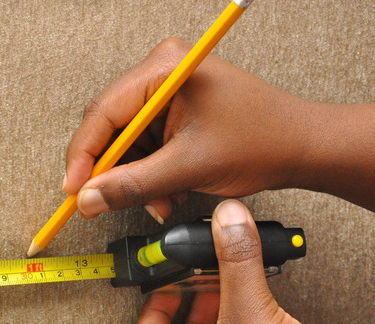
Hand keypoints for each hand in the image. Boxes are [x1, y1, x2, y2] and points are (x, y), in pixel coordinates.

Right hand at [64, 38, 312, 220]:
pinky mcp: (173, 112)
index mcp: (165, 69)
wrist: (301, 147)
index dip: (83, 156)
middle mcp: (161, 73)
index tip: (73, 192)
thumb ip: (132, 185)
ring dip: (134, 180)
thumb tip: (88, 199)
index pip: (103, 113)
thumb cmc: (262, 142)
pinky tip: (165, 195)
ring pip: (126, 143)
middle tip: (100, 204)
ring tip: (157, 204)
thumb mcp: (189, 168)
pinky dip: (149, 176)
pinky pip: (144, 147)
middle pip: (110, 128)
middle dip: (112, 172)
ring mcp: (166, 93)